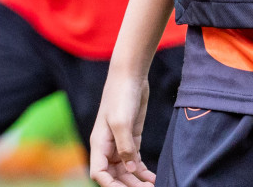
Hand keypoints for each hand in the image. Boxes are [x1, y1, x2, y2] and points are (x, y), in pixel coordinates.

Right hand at [89, 68, 155, 185]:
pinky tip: (154, 178)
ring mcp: (120, 143)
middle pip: (113, 176)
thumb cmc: (120, 96)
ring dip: (137, 182)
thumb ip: (125, 147)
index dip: (110, 185)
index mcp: (99, 143)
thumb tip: (130, 169)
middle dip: (127, 186)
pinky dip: (143, 173)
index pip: (98, 173)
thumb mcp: (121, 122)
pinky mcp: (132, 139)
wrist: (130, 77)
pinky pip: (135, 162)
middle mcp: (107, 146)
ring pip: (126, 171)